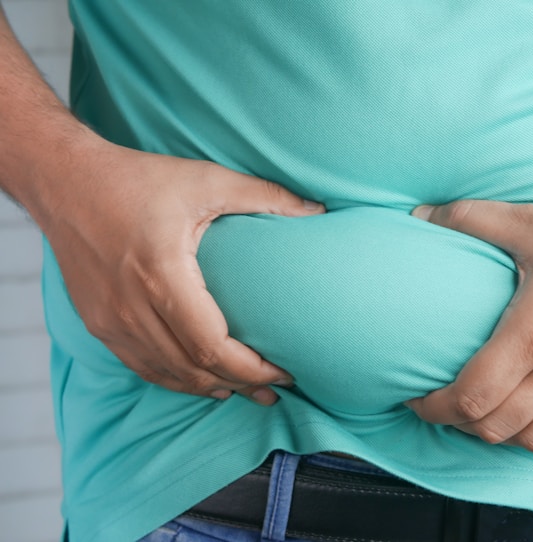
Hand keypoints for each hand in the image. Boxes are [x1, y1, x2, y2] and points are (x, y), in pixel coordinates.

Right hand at [44, 140, 324, 403]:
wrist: (65, 182)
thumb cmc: (137, 179)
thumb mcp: (206, 179)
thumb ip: (266, 195)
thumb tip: (318, 211)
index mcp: (162, 273)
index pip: (212, 346)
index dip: (252, 369)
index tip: (284, 372)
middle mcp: (131, 306)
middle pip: (193, 368)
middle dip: (240, 385)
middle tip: (274, 391)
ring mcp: (110, 320)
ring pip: (166, 375)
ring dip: (209, 387)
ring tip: (245, 392)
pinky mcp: (98, 323)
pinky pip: (141, 366)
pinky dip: (175, 379)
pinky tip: (201, 381)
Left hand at [407, 194, 532, 450]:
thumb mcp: (530, 221)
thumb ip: (468, 219)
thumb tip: (418, 215)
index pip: (472, 397)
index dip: (435, 407)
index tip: (416, 397)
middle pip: (496, 427)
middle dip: (457, 423)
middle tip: (441, 403)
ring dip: (498, 434)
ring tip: (480, 413)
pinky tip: (531, 419)